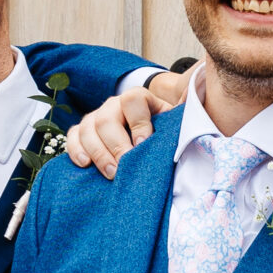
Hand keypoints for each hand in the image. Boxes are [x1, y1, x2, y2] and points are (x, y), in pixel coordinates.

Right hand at [64, 71, 188, 178]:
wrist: (146, 138)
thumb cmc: (162, 134)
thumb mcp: (174, 125)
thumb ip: (183, 120)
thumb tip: (199, 112)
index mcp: (139, 99)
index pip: (133, 100)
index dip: (138, 123)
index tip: (143, 145)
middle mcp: (114, 105)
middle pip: (106, 119)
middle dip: (116, 146)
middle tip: (124, 168)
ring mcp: (95, 117)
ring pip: (87, 129)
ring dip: (98, 153)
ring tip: (111, 173)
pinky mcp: (81, 132)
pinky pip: (72, 137)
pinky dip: (76, 150)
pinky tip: (84, 165)